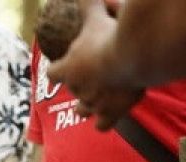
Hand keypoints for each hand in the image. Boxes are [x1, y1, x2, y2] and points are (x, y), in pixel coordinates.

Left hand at [47, 0, 141, 130]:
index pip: (54, 72)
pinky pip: (103, 125)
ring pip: (83, 111)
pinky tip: (112, 115)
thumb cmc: (108, 37)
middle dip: (79, 86)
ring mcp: (92, 104)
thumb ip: (88, 7)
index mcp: (68, 69)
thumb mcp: (95, 19)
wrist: (131, 57)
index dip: (60, 69)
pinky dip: (106, 121)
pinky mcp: (110, 114)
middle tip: (93, 77)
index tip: (65, 66)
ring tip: (99, 99)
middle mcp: (76, 89)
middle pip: (71, 92)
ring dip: (88, 106)